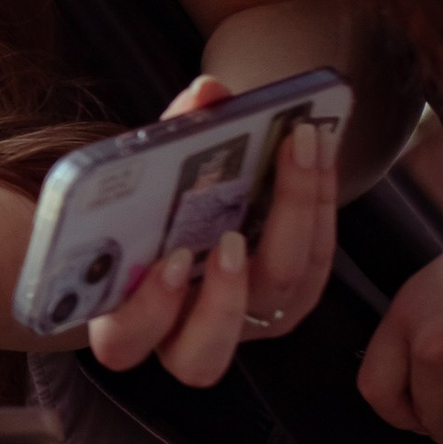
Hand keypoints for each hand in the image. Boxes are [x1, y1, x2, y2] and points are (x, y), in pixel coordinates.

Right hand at [84, 78, 338, 386]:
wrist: (178, 213)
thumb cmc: (142, 206)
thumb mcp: (140, 174)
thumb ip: (164, 139)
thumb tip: (208, 93)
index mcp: (123, 318)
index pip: (123, 341)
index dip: (148, 311)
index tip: (172, 261)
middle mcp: (182, 338)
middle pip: (207, 350)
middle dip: (225, 296)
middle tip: (230, 238)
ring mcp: (243, 327)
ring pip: (278, 308)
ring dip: (292, 229)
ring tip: (296, 157)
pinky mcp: (287, 305)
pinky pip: (315, 270)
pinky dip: (319, 206)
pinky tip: (317, 152)